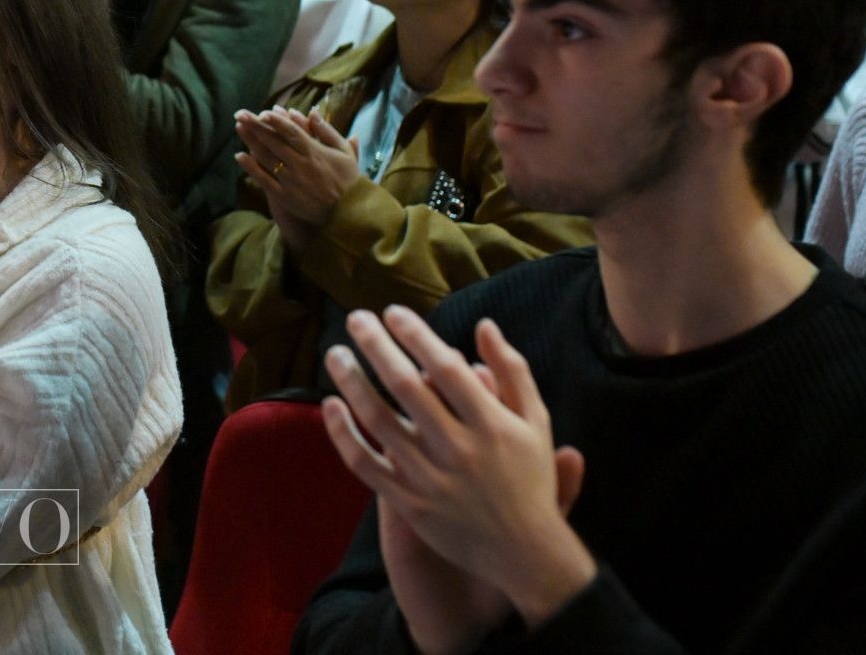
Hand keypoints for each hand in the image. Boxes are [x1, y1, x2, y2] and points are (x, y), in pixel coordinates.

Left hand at [234, 108, 361, 246]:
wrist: (348, 214)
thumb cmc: (349, 181)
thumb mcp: (345, 153)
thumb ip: (327, 132)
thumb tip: (312, 111)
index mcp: (315, 152)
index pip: (291, 132)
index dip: (276, 121)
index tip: (263, 111)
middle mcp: (300, 164)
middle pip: (274, 141)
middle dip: (256, 126)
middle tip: (240, 113)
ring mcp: (290, 181)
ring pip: (266, 157)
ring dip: (250, 141)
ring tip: (238, 127)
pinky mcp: (284, 196)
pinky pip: (264, 180)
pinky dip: (251, 168)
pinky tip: (239, 156)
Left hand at [322, 308, 593, 644]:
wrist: (524, 553)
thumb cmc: (529, 479)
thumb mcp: (535, 422)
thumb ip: (511, 371)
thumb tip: (484, 324)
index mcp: (491, 425)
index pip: (445, 367)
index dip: (415, 335)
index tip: (392, 312)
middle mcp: (458, 449)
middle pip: (405, 386)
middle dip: (376, 345)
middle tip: (356, 318)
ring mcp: (430, 478)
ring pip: (378, 420)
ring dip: (351, 381)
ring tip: (335, 353)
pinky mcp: (408, 503)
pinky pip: (364, 463)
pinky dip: (342, 433)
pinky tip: (331, 404)